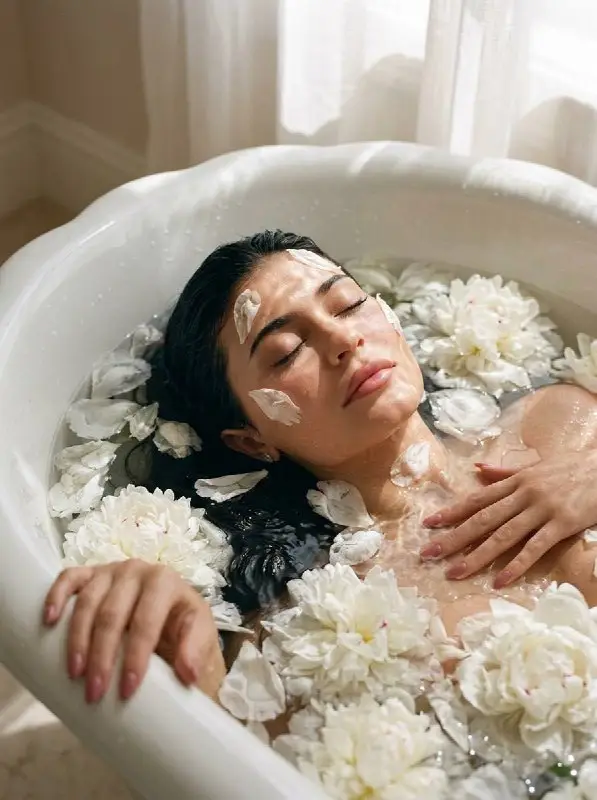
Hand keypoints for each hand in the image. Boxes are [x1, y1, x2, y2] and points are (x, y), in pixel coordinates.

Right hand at [43, 559, 223, 703]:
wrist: (170, 613)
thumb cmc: (183, 625)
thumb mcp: (200, 635)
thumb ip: (196, 651)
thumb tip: (188, 674)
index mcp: (165, 581)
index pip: (146, 621)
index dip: (135, 656)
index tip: (127, 690)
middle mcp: (137, 570)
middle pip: (112, 614)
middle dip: (102, 656)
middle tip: (95, 693)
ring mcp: (110, 570)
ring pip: (87, 601)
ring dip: (77, 639)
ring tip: (74, 674)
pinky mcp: (91, 573)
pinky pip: (69, 578)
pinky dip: (56, 596)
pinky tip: (49, 620)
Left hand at [419, 450, 596, 587]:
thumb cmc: (571, 467)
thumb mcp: (535, 465)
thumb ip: (505, 470)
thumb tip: (476, 467)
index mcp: (515, 481)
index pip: (477, 499)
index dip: (451, 512)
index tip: (429, 524)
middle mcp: (523, 494)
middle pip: (482, 519)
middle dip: (453, 537)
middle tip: (428, 553)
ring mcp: (541, 509)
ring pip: (502, 535)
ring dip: (476, 556)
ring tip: (454, 573)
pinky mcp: (561, 524)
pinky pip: (535, 547)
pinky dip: (517, 565)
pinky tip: (500, 581)